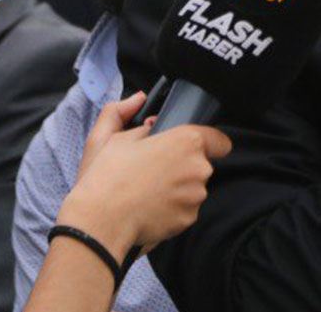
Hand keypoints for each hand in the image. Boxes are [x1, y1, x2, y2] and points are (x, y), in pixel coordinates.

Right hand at [57, 93, 232, 256]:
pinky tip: (149, 207)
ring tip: (148, 191)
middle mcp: (199, 168)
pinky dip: (172, 209)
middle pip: (201, 165)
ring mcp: (195, 196)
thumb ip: (126, 110)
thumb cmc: (108, 176)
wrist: (100, 221)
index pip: (219, 140)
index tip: (191, 148)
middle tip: (155, 170)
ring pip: (193, 188)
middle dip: (184, 166)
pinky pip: (185, 209)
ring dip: (178, 188)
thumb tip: (138, 99)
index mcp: (186, 141)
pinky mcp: (188, 219)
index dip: (208, 143)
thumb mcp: (112, 135)